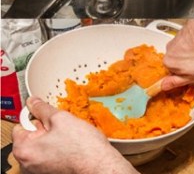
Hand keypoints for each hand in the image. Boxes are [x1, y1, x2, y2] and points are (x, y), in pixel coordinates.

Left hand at [12, 97, 135, 173]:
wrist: (98, 164)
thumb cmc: (81, 147)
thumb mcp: (61, 118)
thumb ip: (43, 108)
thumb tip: (33, 102)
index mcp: (24, 150)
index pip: (21, 126)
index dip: (36, 116)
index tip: (47, 114)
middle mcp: (27, 163)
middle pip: (31, 136)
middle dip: (45, 128)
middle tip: (61, 126)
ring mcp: (38, 169)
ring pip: (41, 145)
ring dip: (53, 137)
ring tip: (68, 136)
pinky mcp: (49, 171)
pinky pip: (49, 154)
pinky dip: (57, 147)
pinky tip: (70, 145)